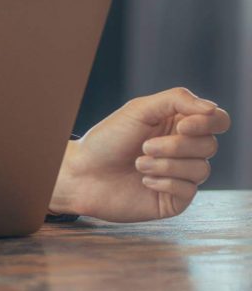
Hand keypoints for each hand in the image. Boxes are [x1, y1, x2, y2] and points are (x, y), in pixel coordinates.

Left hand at [49, 88, 229, 221]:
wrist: (83, 173)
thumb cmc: (107, 139)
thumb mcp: (139, 110)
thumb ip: (177, 100)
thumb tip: (212, 109)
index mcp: (178, 124)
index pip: (217, 120)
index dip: (208, 123)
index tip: (182, 126)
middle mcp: (184, 149)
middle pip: (210, 145)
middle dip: (176, 146)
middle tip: (145, 146)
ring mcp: (181, 175)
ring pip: (201, 169)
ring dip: (166, 164)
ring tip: (138, 163)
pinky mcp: (174, 199)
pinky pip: (188, 190)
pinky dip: (164, 182)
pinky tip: (143, 180)